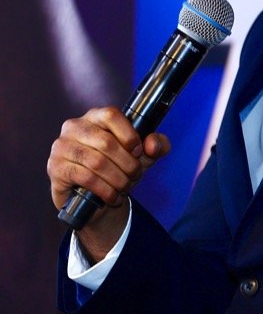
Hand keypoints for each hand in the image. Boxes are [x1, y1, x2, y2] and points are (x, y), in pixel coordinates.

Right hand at [46, 107, 170, 257]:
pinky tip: (112, 196)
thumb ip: (156, 145)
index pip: (111, 115)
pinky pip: (85, 177)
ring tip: (125, 186)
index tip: (138, 152)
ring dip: (118, 179)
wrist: (95, 198)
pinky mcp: (56, 168)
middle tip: (135, 175)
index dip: (129, 135)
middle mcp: (74, 127)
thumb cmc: (118, 168)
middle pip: (107, 142)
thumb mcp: (143, 156)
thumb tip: (153, 143)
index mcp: (95, 117)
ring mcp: (62, 147)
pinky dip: (105, 190)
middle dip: (128, 164)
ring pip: (97, 162)